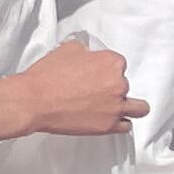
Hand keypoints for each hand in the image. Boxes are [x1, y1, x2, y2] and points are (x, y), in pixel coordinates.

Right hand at [12, 38, 144, 139]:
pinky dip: (120, 122)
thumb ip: (87, 50)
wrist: (34, 101)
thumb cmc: (47, 77)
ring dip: (130, 106)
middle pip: (125, 84)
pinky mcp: (108, 125)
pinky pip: (125, 126)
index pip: (118, 64)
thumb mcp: (68, 48)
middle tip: (97, 91)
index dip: (106, 69)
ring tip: (121, 107)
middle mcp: (118, 84)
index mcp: (111, 62)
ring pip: (138, 108)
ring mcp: (115, 106)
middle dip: (113, 87)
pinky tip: (113, 120)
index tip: (98, 74)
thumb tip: (89, 53)